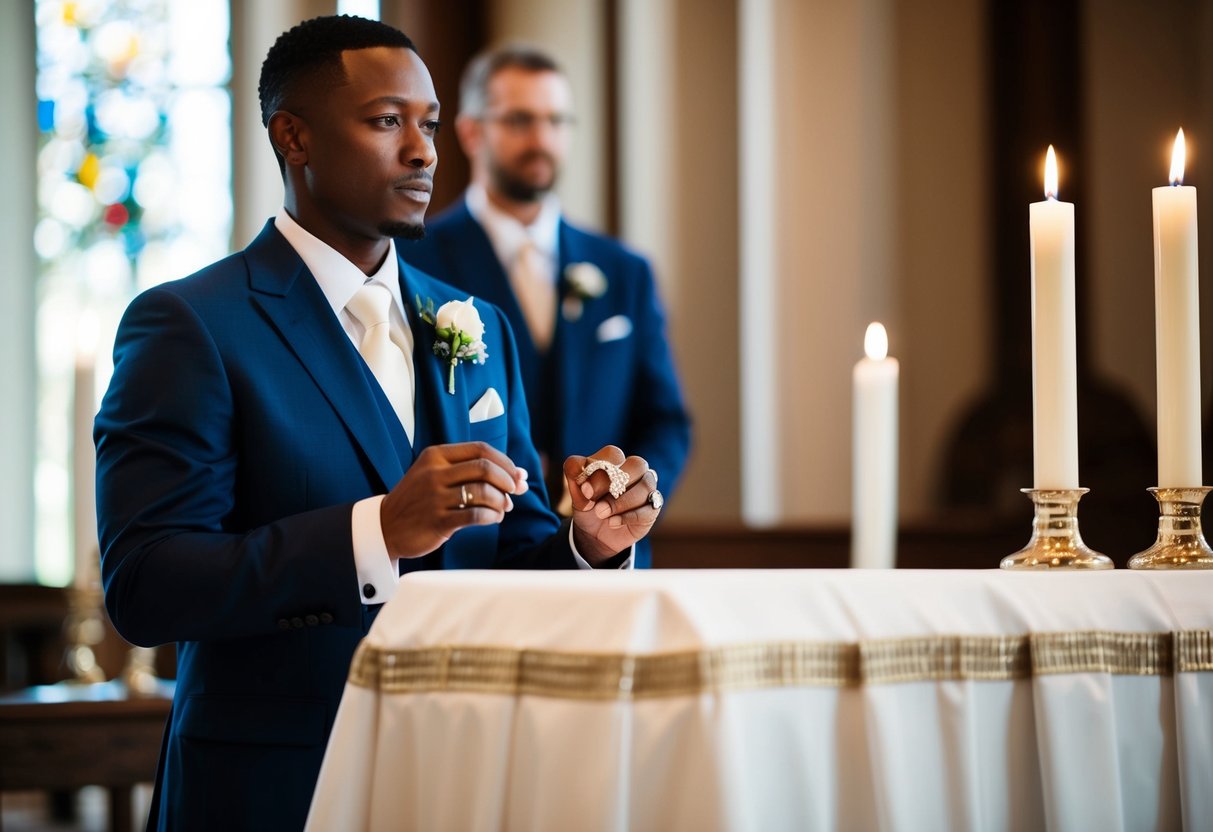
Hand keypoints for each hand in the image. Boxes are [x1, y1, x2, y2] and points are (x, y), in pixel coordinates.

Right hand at [380, 442, 528, 558]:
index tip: (517, 474)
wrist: (386, 526)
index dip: (505, 461)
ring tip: (503, 507)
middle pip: (485, 468)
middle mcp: (434, 473)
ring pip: (483, 492)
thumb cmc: (420, 499)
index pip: (480, 449)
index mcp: (435, 455)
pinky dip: (492, 516)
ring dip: (501, 501)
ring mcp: (435, 497)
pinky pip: (476, 515)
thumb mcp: (435, 474)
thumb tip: (520, 475)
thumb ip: (471, 471)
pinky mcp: (437, 521)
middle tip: (515, 491)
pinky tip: (493, 518)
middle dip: (508, 480)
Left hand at [563, 445, 660, 563]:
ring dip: (621, 502)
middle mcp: (635, 470)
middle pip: (636, 465)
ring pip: (645, 486)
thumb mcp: (575, 491)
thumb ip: (574, 475)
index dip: (599, 470)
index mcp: (615, 460)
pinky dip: (629, 516)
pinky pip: (649, 508)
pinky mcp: (652, 509)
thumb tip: (579, 471)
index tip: (585, 490)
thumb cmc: (588, 505)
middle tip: (595, 503)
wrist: (594, 534)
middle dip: (612, 484)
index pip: (613, 454)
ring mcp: (647, 489)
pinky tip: (613, 522)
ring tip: (601, 514)